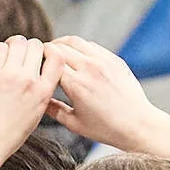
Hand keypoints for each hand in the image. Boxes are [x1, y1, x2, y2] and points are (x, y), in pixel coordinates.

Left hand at [0, 36, 66, 169]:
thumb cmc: (9, 133)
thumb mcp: (36, 114)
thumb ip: (41, 91)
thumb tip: (40, 70)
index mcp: (44, 92)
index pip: (58, 57)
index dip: (49, 52)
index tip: (40, 57)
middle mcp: (29, 81)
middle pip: (35, 45)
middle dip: (29, 47)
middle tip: (20, 56)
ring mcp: (9, 76)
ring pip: (17, 42)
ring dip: (13, 46)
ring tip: (7, 56)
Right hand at [44, 38, 169, 156]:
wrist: (137, 124)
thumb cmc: (106, 128)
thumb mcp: (74, 123)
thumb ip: (53, 110)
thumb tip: (37, 101)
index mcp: (76, 85)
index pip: (49, 61)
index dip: (37, 61)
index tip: (32, 64)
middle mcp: (89, 69)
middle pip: (59, 47)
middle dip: (46, 50)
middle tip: (40, 56)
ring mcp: (103, 61)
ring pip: (74, 41)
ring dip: (61, 44)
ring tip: (55, 51)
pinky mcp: (113, 59)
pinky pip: (91, 45)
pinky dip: (79, 47)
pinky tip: (75, 55)